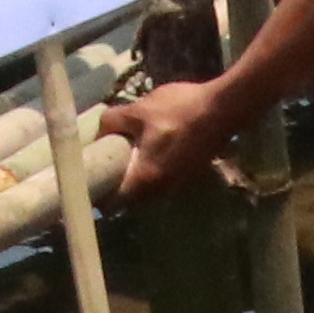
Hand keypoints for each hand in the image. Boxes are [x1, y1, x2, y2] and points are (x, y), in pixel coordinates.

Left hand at [99, 76, 241, 201]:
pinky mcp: (190, 175)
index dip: (97, 196)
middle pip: (130, 199)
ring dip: (135, 178)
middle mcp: (162, 190)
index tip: (88, 182)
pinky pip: (162, 181)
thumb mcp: (139, 110)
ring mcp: (179, 184)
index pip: (113, 204)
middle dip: (116, 186)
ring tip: (125, 156)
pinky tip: (151, 149)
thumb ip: (113, 122)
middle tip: (104, 165)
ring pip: (147, 191)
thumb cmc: (179, 110)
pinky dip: (152, 171)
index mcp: (146, 178)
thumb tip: (100, 131)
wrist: (224, 109)